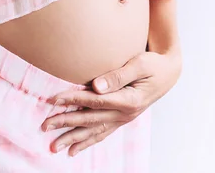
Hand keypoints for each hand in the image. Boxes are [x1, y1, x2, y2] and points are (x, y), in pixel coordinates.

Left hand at [41, 50, 181, 156]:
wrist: (170, 72)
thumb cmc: (154, 64)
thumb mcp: (140, 64)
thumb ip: (118, 76)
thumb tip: (96, 86)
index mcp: (129, 100)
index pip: (95, 101)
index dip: (73, 99)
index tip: (53, 100)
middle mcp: (126, 113)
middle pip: (90, 119)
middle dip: (66, 122)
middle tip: (44, 125)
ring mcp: (125, 118)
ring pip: (94, 131)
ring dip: (73, 139)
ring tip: (54, 147)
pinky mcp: (123, 118)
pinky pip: (103, 133)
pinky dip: (88, 142)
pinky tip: (73, 150)